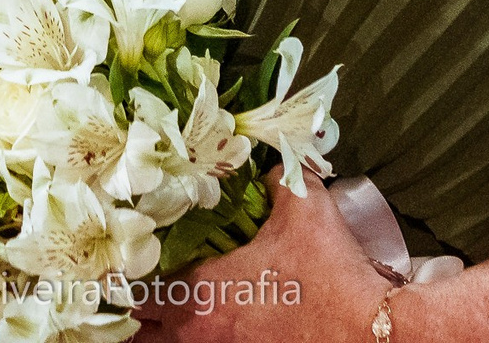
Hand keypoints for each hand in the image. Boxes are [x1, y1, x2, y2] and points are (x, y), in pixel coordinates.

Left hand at [133, 173, 387, 340]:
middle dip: (133, 316)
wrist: (374, 330)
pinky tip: (210, 328)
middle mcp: (202, 334)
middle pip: (144, 335)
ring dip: (163, 333)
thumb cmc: (331, 272)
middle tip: (127, 298)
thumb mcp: (304, 208)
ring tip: (158, 317)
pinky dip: (198, 340)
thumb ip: (278, 179)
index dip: (122, 279)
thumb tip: (268, 163)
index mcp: (201, 294)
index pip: (137, 292)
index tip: (113, 267)